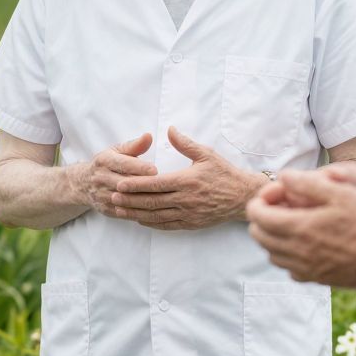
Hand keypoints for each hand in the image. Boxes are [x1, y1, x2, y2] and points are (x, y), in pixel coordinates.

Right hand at [73, 133, 157, 216]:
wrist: (82, 183)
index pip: (122, 164)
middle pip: (124, 183)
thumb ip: (134, 146)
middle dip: (143, 185)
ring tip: (160, 199)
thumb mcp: (116, 151)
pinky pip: (123, 212)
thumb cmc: (106, 164)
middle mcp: (101, 178)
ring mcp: (102, 195)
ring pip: (125, 199)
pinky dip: (137, 212)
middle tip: (163, 186)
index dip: (139, 167)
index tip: (155, 170)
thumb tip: (149, 136)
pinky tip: (151, 210)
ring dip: (142, 200)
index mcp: (104, 161)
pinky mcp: (105, 209)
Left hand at [108, 126, 264, 230]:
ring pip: (156, 215)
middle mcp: (186, 199)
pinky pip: (167, 225)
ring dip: (136, 212)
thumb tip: (170, 129)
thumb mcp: (207, 154)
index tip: (120, 183)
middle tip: (112, 196)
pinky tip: (139, 219)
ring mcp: (188, 214)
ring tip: (119, 209)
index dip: (136, 184)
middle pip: (152, 201)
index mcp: (187, 181)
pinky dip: (151, 223)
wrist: (244, 198)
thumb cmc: (225, 173)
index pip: (156, 184)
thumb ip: (185, 144)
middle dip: (130, 199)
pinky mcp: (191, 224)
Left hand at [246, 170, 355, 287]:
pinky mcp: (319, 280)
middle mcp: (297, 252)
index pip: (257, 216)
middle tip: (282, 204)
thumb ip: (306, 183)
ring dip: (274, 237)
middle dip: (263, 218)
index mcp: (299, 228)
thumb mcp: (340, 192)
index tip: (277, 192)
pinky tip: (305, 244)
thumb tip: (282, 177)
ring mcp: (307, 269)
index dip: (260, 200)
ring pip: (272, 255)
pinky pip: (290, 270)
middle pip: (260, 236)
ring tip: (293, 221)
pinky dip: (289, 256)